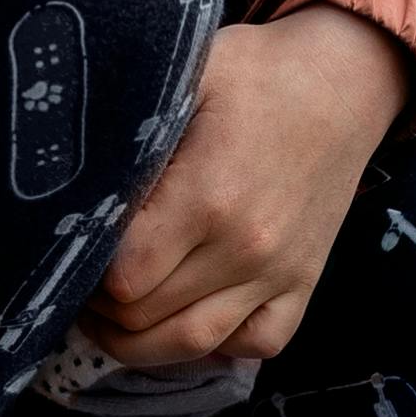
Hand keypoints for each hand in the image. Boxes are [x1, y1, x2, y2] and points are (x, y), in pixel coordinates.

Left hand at [90, 5, 404, 371]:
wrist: (345, 79)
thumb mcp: (188, 74)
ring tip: (113, 314)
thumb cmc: (256, 71)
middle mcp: (246, 248)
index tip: (75, 246)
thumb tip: (70, 171)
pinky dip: (216, 344)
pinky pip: (255, 344)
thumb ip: (132, 126)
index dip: (87, 269)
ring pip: (192, 345)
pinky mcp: (305, 284)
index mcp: (208, 195)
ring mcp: (280, 273)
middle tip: (83, 276)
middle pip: (145, 318)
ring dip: (141, 341)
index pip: (123, 276)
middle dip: (101, 305)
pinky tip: (186, 313)